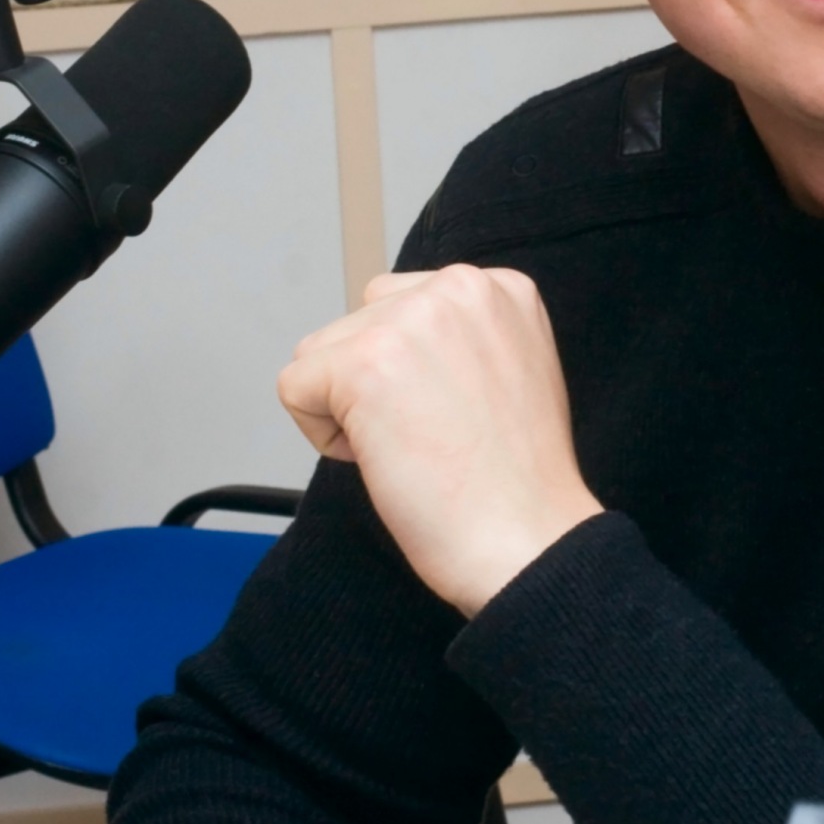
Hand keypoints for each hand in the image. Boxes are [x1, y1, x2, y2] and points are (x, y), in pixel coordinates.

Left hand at [277, 265, 602, 615]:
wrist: (527, 537)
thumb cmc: (518, 482)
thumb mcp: (513, 369)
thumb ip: (462, 338)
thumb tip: (399, 348)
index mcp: (499, 287)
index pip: (404, 306)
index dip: (414, 373)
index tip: (457, 415)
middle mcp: (457, 286)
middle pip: (360, 323)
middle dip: (376, 382)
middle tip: (434, 434)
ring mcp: (409, 320)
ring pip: (322, 352)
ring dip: (348, 407)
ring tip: (413, 446)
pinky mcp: (363, 363)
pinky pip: (295, 387)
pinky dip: (322, 435)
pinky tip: (384, 458)